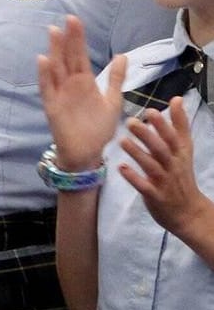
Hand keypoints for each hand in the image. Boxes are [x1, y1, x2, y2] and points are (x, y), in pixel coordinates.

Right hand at [37, 15, 123, 170]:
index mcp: (84, 82)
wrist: (88, 152)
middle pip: (67, 57)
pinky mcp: (52, 106)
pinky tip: (43, 60)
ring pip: (56, 68)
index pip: (79, 55)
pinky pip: (47, 88)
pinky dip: (44, 75)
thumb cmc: (98, 128)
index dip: (77, 38)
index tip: (75, 20)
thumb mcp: (112, 100)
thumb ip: (116, 78)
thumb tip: (122, 56)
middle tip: (68, 19)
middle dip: (67, 39)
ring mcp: (60, 94)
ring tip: (54, 32)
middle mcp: (70, 84)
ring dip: (54, 51)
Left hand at [118, 98, 213, 239]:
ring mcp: (164, 181)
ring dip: (137, 153)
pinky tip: (121, 168)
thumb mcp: (184, 149)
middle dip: (148, 135)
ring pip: (152, 166)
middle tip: (131, 122)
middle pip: (161, 149)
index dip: (163, 124)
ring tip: (122, 141)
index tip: (150, 110)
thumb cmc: (181, 174)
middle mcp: (172, 165)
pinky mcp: (155, 195)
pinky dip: (134, 178)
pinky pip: (144, 186)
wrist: (188, 211)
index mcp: (179, 153)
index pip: (173, 136)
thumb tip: (177, 98)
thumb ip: (179, 124)